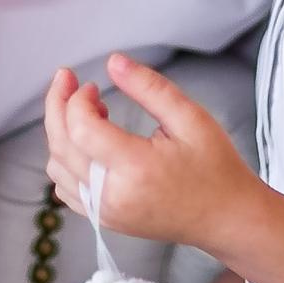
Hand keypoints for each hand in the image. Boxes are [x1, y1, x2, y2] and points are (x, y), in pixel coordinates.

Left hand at [43, 54, 261, 253]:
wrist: (227, 218)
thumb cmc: (215, 168)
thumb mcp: (191, 117)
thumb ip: (149, 87)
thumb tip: (112, 61)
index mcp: (135, 169)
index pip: (80, 129)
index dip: (76, 99)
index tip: (92, 86)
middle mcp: (113, 196)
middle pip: (60, 145)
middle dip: (57, 106)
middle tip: (67, 80)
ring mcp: (106, 213)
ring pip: (56, 167)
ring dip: (61, 133)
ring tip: (90, 112)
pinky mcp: (104, 220)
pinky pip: (66, 188)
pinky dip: (65, 160)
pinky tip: (88, 142)